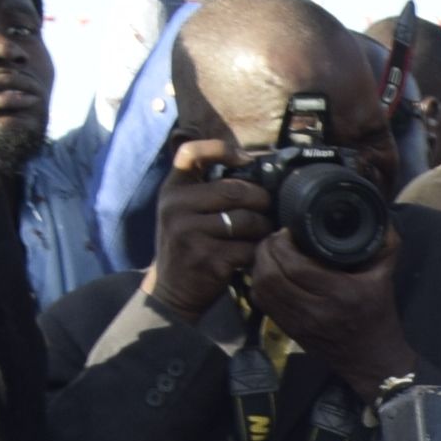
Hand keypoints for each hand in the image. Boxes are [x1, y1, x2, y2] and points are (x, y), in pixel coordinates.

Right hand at [147, 137, 272, 319]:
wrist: (172, 291)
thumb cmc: (187, 246)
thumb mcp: (183, 212)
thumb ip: (206, 190)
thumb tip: (252, 168)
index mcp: (171, 190)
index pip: (190, 153)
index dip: (221, 149)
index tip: (245, 159)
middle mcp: (175, 207)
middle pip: (234, 190)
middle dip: (261, 199)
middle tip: (269, 208)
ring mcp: (189, 233)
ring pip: (246, 220)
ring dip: (263, 227)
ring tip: (263, 233)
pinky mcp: (207, 258)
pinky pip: (248, 247)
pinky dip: (258, 251)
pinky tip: (254, 254)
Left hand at [249, 224, 415, 399]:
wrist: (372, 361)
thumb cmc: (379, 316)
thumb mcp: (385, 278)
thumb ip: (385, 246)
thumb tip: (381, 218)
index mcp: (341, 294)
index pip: (296, 266)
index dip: (284, 244)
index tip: (288, 231)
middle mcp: (316, 310)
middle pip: (272, 276)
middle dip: (266, 250)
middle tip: (273, 238)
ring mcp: (299, 323)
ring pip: (262, 289)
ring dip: (259, 266)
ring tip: (268, 252)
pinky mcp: (289, 330)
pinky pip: (262, 303)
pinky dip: (258, 283)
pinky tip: (266, 272)